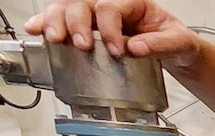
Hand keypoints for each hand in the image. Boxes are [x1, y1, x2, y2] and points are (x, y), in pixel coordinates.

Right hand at [27, 0, 198, 66]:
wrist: (174, 51)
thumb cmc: (174, 41)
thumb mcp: (178, 42)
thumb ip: (161, 44)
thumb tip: (135, 48)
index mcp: (133, 2)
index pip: (111, 7)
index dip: (110, 29)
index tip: (116, 51)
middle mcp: (109, 4)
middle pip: (81, 3)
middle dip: (76, 23)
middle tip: (81, 45)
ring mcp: (94, 14)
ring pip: (65, 8)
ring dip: (55, 22)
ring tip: (54, 39)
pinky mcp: (84, 27)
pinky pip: (59, 20)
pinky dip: (44, 25)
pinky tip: (36, 32)